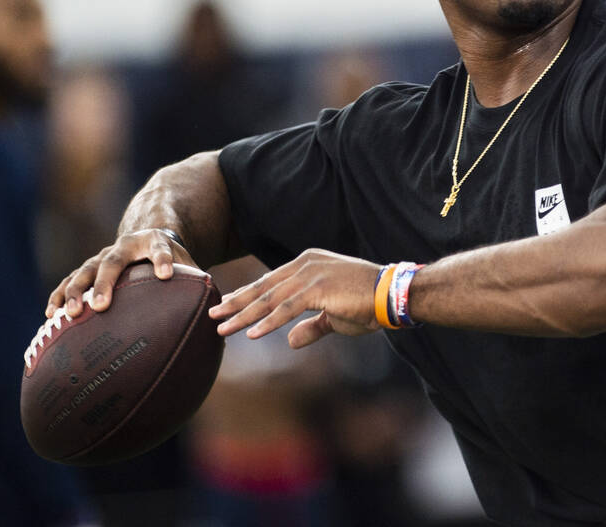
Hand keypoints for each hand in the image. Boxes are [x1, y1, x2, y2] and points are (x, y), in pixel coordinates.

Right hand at [46, 228, 190, 317]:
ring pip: (84, 270)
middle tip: (100, 305)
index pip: (162, 249)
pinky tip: (49, 316)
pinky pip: (69, 281)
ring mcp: (102, 256)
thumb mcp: (188, 264)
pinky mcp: (87, 268)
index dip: (164, 259)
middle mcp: (124, 246)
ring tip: (69, 314)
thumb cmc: (173, 259)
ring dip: (75, 291)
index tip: (166, 274)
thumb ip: (201, 286)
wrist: (148, 235)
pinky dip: (59, 296)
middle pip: (112, 262)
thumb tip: (223, 322)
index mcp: (155, 242)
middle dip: (104, 283)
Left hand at [208, 249, 381, 348]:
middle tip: (213, 313)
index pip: (271, 281)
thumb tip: (291, 342)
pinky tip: (251, 333)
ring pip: (269, 298)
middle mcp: (305, 264)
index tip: (227, 303)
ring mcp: (311, 275)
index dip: (248, 294)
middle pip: (263, 287)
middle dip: (236, 302)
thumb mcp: (333, 318)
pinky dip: (267, 322)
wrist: (393, 295)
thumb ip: (311, 327)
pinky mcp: (318, 289)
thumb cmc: (367, 304)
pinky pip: (286, 309)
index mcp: (308, 263)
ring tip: (222, 328)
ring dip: (244, 315)